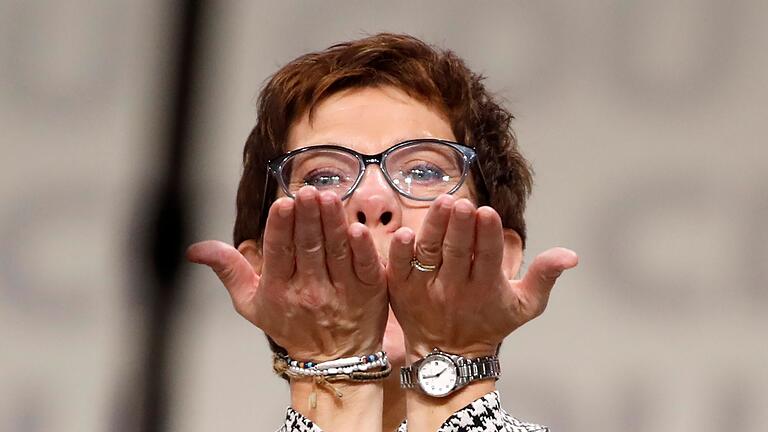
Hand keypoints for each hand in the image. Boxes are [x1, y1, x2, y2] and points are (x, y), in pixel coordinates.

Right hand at [186, 186, 388, 360]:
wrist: (332, 361)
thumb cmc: (290, 326)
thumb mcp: (251, 303)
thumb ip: (228, 270)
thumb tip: (195, 249)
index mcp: (279, 290)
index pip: (279, 253)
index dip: (280, 228)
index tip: (282, 203)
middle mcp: (309, 291)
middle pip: (308, 247)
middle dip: (307, 218)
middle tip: (307, 192)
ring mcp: (341, 292)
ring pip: (336, 251)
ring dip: (332, 223)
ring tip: (329, 198)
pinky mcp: (369, 292)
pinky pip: (365, 267)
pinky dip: (362, 249)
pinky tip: (357, 229)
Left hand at [386, 195, 577, 359]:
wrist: (448, 356)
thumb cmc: (489, 324)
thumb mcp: (525, 306)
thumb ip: (545, 277)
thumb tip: (571, 256)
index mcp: (486, 287)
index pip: (488, 257)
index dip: (488, 235)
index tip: (488, 212)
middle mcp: (456, 287)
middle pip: (458, 252)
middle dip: (461, 227)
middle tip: (462, 204)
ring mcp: (427, 288)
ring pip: (430, 254)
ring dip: (434, 228)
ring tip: (442, 204)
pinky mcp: (403, 288)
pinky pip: (400, 268)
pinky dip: (401, 253)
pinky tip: (404, 234)